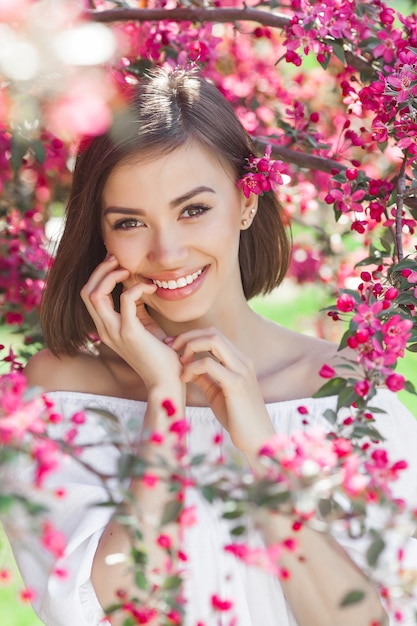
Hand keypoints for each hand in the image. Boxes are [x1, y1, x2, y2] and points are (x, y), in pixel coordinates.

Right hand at [80, 256, 181, 389]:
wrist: (166, 380)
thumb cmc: (159, 354)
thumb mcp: (143, 327)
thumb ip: (135, 308)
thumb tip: (136, 286)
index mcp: (105, 328)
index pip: (89, 295)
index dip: (98, 275)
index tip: (116, 263)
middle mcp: (105, 330)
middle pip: (87, 291)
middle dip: (100, 270)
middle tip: (117, 259)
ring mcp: (114, 332)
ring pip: (96, 294)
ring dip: (111, 275)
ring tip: (128, 270)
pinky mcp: (130, 333)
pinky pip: (126, 300)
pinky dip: (136, 287)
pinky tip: (151, 288)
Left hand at [169, 327, 274, 455]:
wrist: (257, 439)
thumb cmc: (237, 418)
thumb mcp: (216, 393)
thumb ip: (204, 377)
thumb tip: (186, 367)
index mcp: (239, 361)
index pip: (214, 335)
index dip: (192, 337)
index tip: (173, 347)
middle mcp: (242, 361)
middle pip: (212, 333)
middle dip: (187, 337)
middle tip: (170, 349)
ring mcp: (241, 370)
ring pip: (213, 341)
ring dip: (190, 347)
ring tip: (179, 363)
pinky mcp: (236, 384)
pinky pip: (209, 364)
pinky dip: (192, 367)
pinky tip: (184, 379)